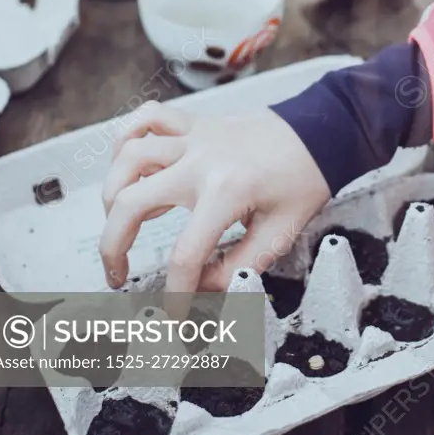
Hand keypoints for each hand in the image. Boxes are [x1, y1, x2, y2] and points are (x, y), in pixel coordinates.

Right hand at [99, 101, 330, 293]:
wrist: (321, 131)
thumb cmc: (304, 179)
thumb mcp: (281, 233)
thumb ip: (239, 267)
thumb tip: (201, 289)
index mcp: (226, 192)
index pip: (185, 254)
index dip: (175, 293)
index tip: (174, 315)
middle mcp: (201, 161)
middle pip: (131, 202)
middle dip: (113, 246)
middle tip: (116, 274)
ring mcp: (193, 138)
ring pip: (128, 157)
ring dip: (112, 193)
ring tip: (118, 222)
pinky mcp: (194, 124)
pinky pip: (146, 118)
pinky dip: (126, 137)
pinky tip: (124, 164)